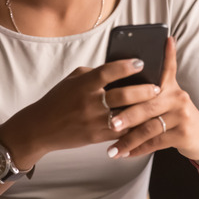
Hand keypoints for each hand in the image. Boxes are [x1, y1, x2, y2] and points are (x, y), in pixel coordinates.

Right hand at [0, 57, 160, 168]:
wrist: (40, 128)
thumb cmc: (58, 100)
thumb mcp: (72, 80)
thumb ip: (93, 74)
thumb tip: (118, 69)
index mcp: (83, 84)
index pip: (108, 71)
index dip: (126, 66)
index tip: (141, 62)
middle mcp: (89, 102)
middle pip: (122, 95)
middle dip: (143, 91)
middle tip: (158, 87)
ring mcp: (93, 121)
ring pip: (125, 116)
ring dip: (143, 111)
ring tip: (156, 105)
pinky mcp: (95, 137)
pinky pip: (120, 132)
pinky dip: (134, 127)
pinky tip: (145, 123)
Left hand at [104, 37, 198, 162]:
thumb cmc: (176, 117)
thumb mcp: (168, 99)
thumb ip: (149, 91)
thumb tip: (121, 82)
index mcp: (170, 86)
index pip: (167, 66)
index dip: (166, 53)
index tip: (164, 39)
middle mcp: (178, 97)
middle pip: (147, 104)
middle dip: (126, 115)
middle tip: (109, 123)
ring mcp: (182, 115)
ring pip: (149, 127)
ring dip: (128, 139)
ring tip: (112, 148)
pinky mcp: (183, 133)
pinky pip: (156, 142)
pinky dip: (139, 149)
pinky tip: (125, 154)